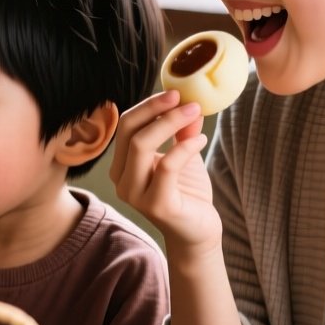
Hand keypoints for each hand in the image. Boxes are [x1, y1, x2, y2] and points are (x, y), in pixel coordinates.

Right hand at [109, 89, 220, 256]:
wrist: (198, 232)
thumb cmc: (187, 194)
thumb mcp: (184, 156)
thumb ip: (181, 133)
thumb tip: (188, 104)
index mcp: (122, 165)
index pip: (124, 126)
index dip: (147, 105)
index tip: (174, 93)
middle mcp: (122, 180)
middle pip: (128, 132)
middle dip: (156, 109)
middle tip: (183, 98)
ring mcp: (136, 194)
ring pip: (141, 146)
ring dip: (169, 123)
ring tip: (194, 113)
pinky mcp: (156, 205)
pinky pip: (166, 166)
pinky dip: (184, 148)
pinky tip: (202, 140)